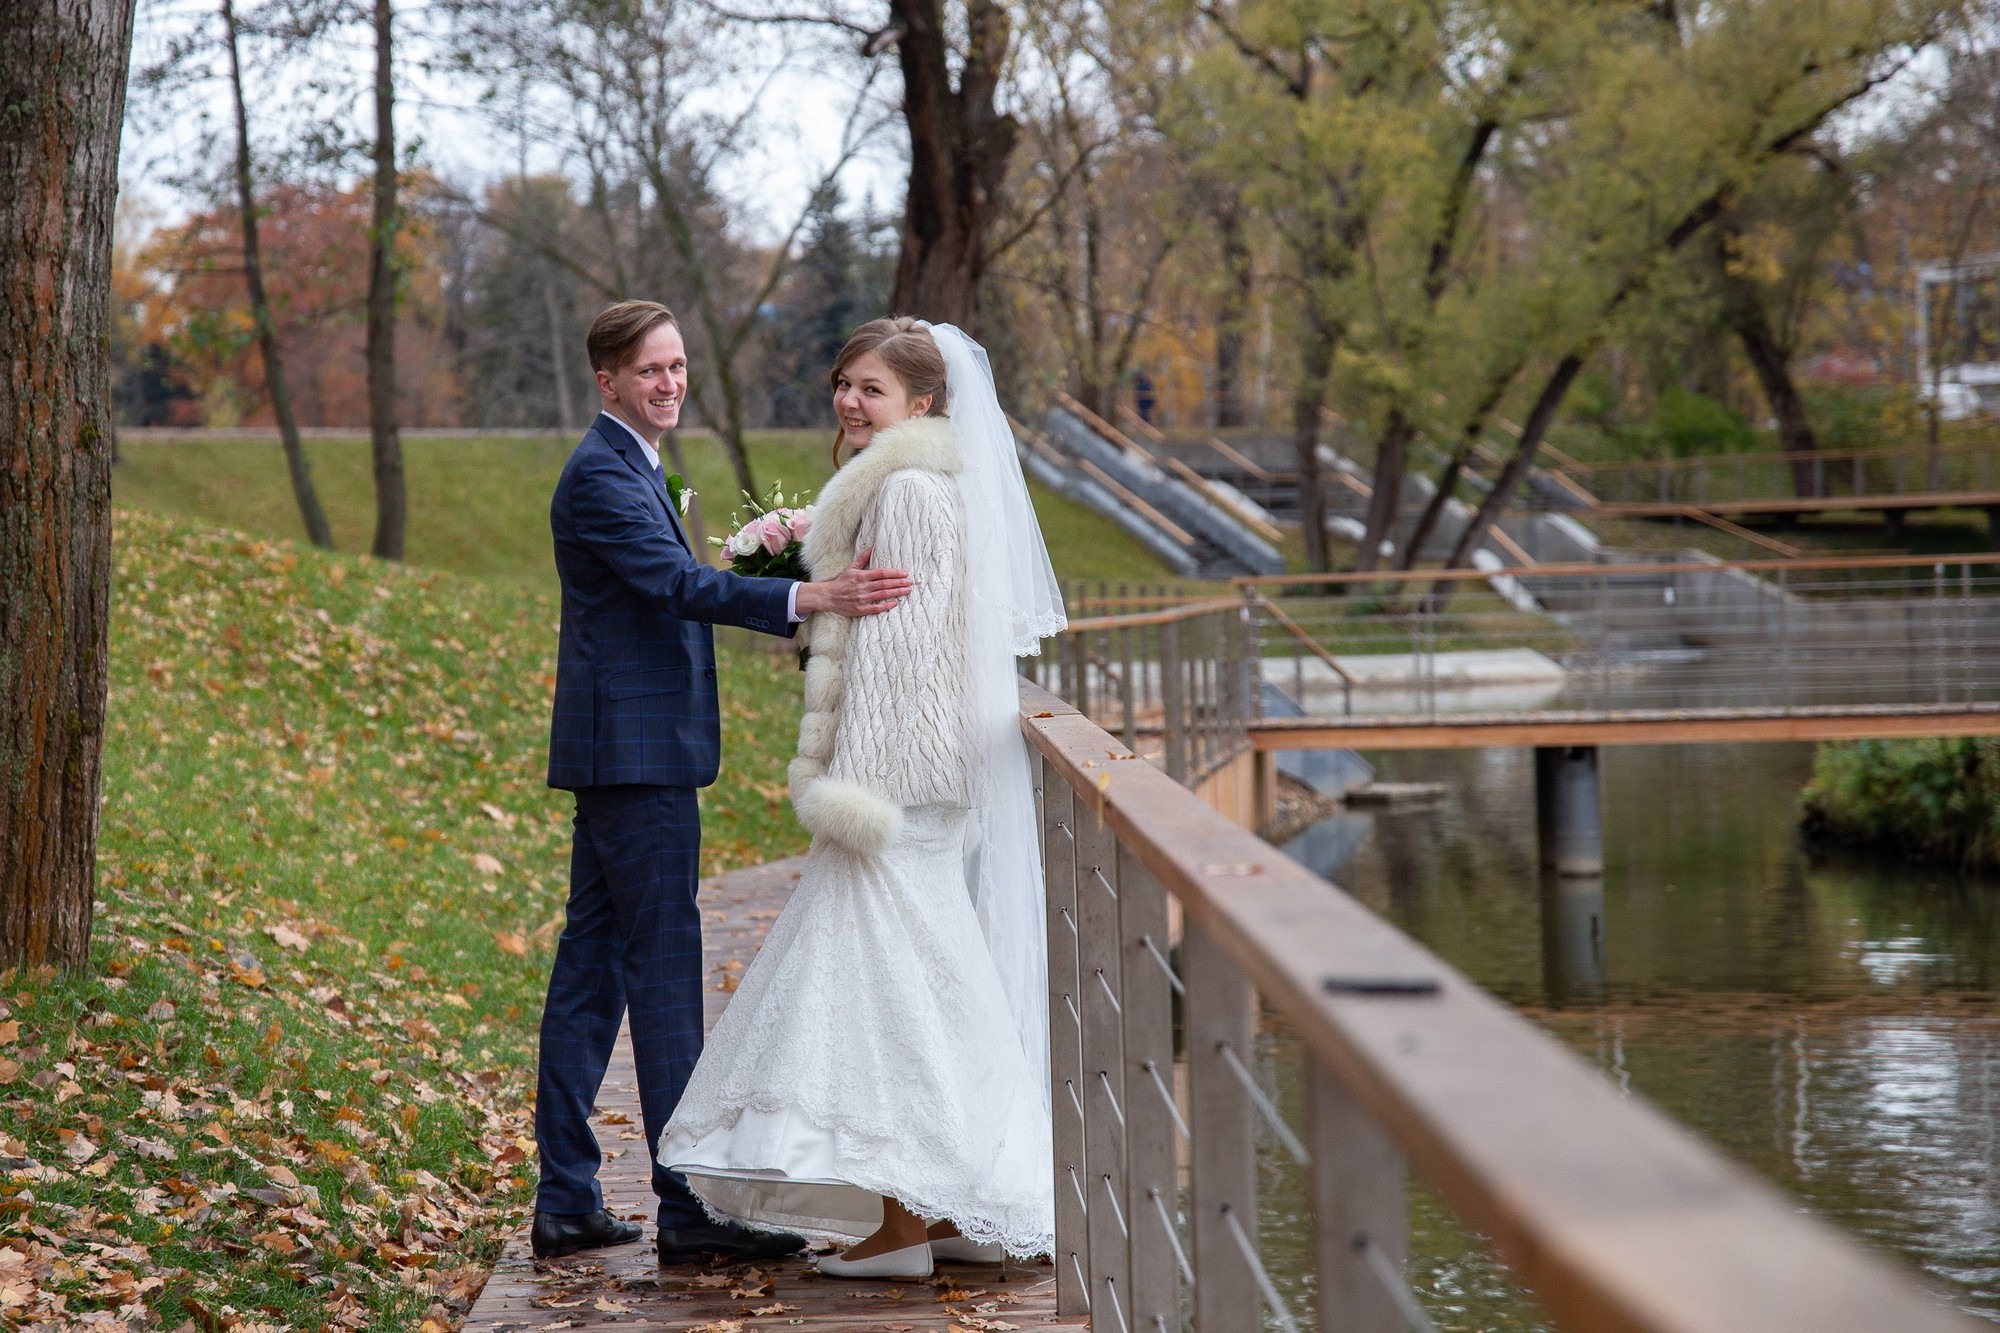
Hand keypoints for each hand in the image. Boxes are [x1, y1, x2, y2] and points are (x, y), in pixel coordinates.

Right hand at [795, 548, 912, 617]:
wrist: (828, 597)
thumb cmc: (841, 582)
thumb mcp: (851, 568)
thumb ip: (862, 559)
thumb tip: (872, 547)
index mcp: (862, 576)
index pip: (881, 573)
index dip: (894, 573)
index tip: (904, 573)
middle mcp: (863, 587)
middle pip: (885, 584)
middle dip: (899, 583)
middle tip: (911, 582)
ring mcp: (862, 599)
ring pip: (883, 594)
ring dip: (897, 592)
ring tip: (908, 590)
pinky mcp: (861, 609)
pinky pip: (876, 608)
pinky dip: (886, 605)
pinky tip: (895, 603)